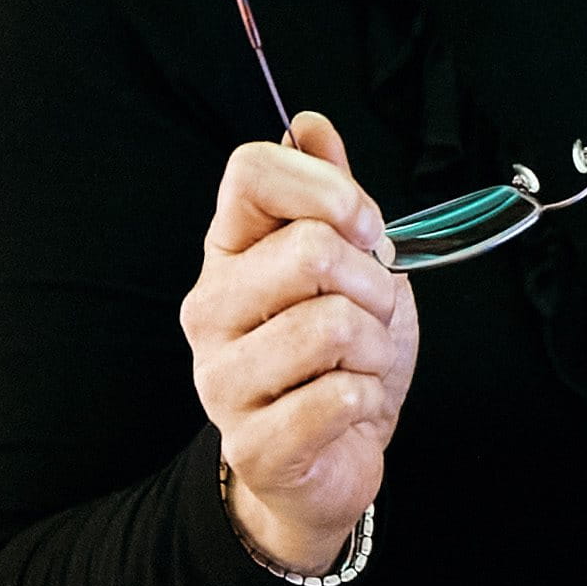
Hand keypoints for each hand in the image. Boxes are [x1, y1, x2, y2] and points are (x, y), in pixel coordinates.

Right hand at [183, 110, 419, 572]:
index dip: (328, 190)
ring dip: (376, 348)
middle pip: (309, 249)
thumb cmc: (340, 360)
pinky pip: (339, 397)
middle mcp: (210, 308)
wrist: (332, 460)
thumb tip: (310, 125)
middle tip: (370, 313)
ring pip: (333, 325)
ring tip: (360, 365)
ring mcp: (221, 378)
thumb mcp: (350, 266)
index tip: (364, 227)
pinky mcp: (251, 443)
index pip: (251, 172)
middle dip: (373, 284)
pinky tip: (349, 408)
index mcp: (229, 252)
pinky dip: (368, 401)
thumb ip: (331, 197)